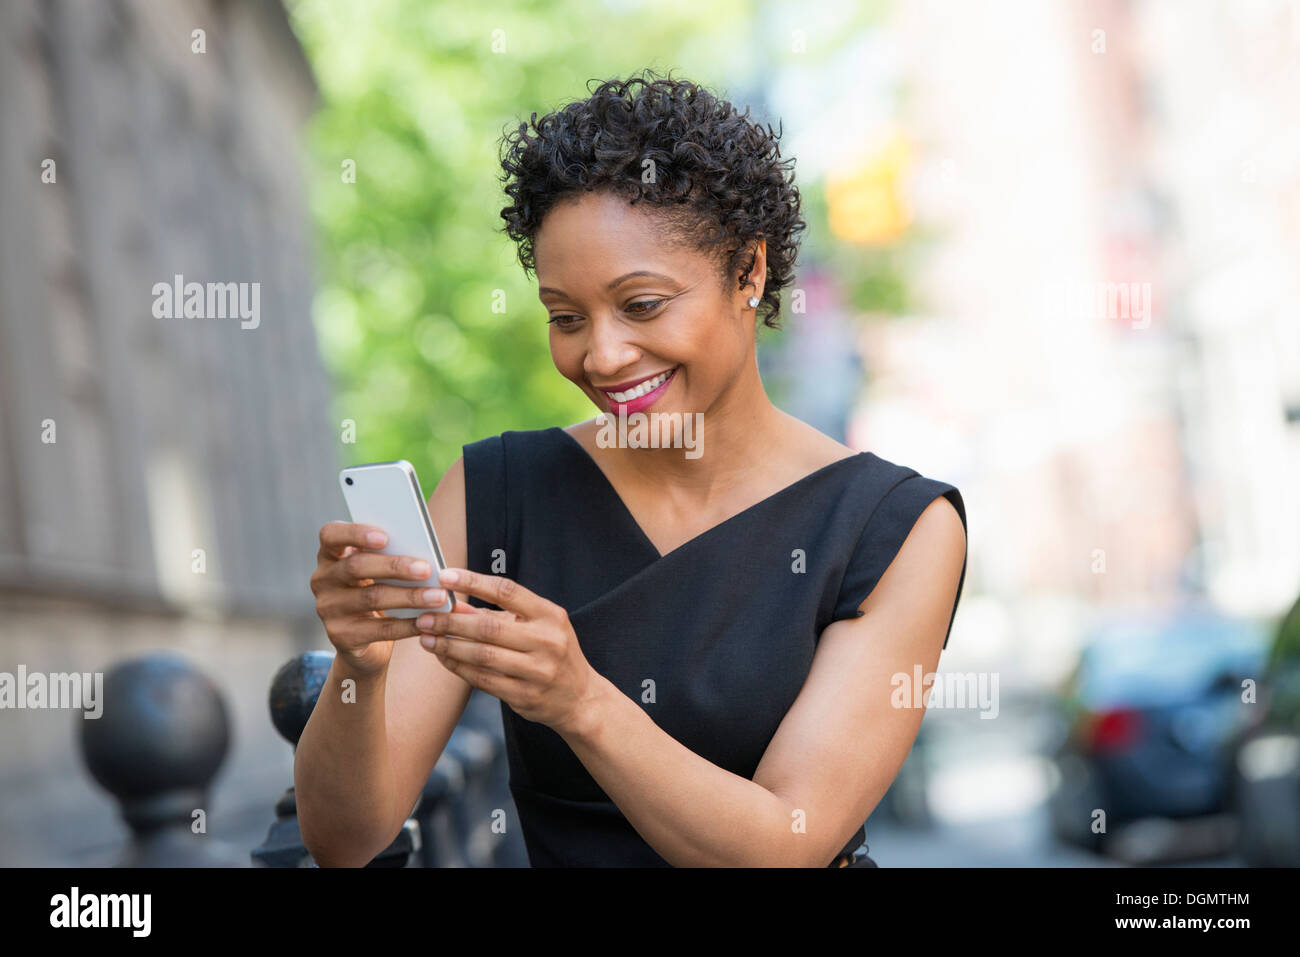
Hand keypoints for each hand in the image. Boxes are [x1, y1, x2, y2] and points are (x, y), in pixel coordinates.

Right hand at [309, 521, 456, 677]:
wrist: (364, 643)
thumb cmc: (377, 593)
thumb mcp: (378, 573)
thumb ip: (391, 557)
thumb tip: (426, 554)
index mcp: (331, 555)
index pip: (331, 534)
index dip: (355, 533)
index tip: (385, 537)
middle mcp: (323, 580)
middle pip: (357, 566)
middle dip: (395, 566)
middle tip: (426, 569)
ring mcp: (328, 609)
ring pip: (372, 597)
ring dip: (410, 596)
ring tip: (438, 596)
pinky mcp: (340, 636)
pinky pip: (379, 629)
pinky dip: (408, 625)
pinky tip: (428, 621)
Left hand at [414, 568, 601, 735]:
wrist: (580, 698)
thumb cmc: (552, 652)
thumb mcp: (536, 626)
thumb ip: (497, 615)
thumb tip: (453, 604)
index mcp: (550, 615)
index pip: (507, 591)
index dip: (473, 582)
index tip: (445, 575)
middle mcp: (547, 641)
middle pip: (488, 627)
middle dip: (450, 622)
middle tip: (424, 617)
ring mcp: (537, 671)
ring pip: (482, 655)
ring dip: (449, 646)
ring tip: (426, 638)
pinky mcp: (525, 696)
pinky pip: (483, 680)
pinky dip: (458, 667)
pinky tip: (444, 658)